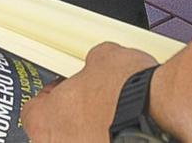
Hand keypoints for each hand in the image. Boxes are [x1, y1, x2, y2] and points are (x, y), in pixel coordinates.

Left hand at [19, 42, 157, 142]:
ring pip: (81, 142)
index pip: (33, 111)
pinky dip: (115, 139)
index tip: (65, 91)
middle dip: (74, 118)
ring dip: (92, 133)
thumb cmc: (127, 94)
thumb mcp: (104, 57)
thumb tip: (99, 63)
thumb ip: (91, 65)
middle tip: (92, 104)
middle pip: (57, 132)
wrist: (158, 118)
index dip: (51, 97)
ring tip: (115, 118)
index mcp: (45, 122)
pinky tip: (128, 131)